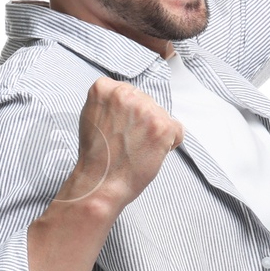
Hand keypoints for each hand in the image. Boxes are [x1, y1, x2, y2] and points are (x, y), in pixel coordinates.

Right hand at [57, 76, 182, 217]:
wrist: (100, 183)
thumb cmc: (97, 156)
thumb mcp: (92, 115)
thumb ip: (109, 102)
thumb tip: (128, 98)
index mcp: (104, 87)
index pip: (128, 92)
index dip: (128, 113)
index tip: (120, 128)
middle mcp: (125, 94)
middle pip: (147, 102)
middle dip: (142, 121)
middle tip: (128, 141)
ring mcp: (145, 109)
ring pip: (162, 115)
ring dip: (155, 132)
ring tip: (137, 148)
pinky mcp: (162, 126)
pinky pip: (177, 130)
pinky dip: (170, 143)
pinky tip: (151, 152)